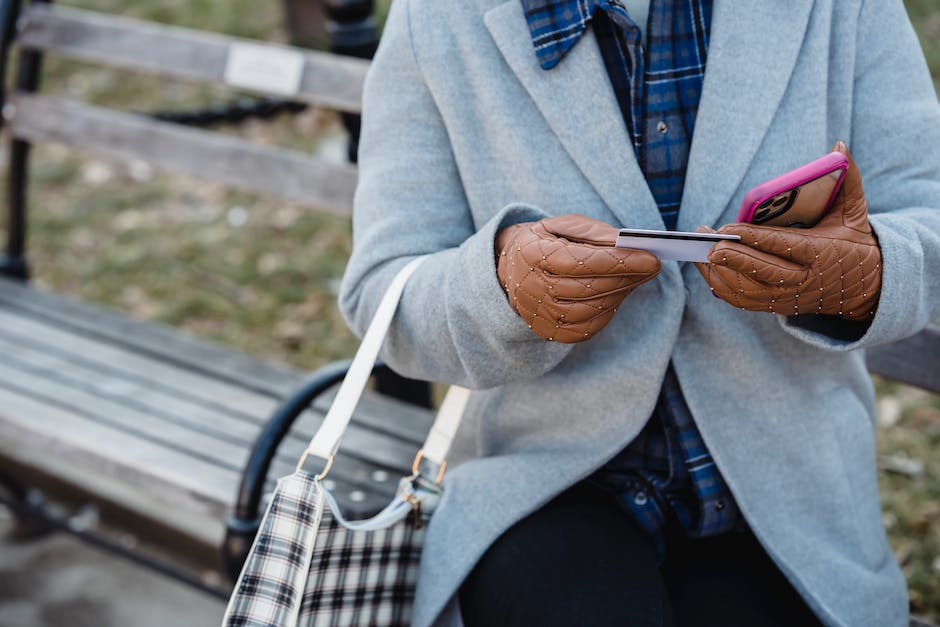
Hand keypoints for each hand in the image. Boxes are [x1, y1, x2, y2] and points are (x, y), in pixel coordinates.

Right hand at [496, 214, 660, 341]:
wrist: (512, 269)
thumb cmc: (547, 242)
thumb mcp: (564, 226)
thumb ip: (595, 233)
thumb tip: (629, 246)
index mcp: (532, 255)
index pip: (581, 262)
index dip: (619, 262)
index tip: (652, 259)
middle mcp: (531, 288)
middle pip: (589, 287)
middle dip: (627, 277)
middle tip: (652, 267)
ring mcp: (539, 314)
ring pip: (591, 310)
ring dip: (620, 294)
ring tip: (635, 278)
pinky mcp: (549, 332)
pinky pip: (587, 328)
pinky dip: (608, 312)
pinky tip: (616, 296)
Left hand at [695, 142, 881, 320]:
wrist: (865, 288)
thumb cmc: (854, 243)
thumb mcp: (855, 212)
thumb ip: (848, 180)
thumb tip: (839, 147)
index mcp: (822, 253)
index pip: (785, 246)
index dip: (756, 238)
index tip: (730, 227)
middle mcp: (804, 279)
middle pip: (764, 272)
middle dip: (734, 257)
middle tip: (709, 242)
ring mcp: (789, 297)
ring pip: (748, 291)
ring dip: (720, 273)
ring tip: (700, 250)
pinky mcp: (776, 306)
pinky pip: (743, 301)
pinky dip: (721, 287)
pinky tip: (706, 269)